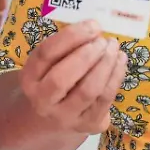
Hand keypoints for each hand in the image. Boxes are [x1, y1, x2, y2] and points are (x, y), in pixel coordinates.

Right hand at [19, 20, 126, 134]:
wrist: (53, 120)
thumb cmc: (53, 82)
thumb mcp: (48, 66)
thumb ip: (64, 48)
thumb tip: (93, 27)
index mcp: (29, 79)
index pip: (45, 54)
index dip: (71, 36)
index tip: (92, 25)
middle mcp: (43, 101)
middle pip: (62, 77)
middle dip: (87, 55)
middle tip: (103, 40)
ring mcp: (66, 116)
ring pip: (87, 90)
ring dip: (105, 64)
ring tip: (114, 47)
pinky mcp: (88, 124)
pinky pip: (105, 98)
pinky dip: (116, 76)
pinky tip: (120, 60)